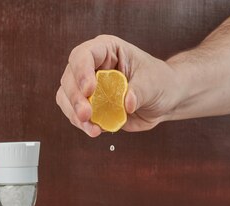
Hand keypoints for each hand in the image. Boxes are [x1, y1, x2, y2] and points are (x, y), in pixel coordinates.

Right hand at [56, 35, 180, 136]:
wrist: (163, 100)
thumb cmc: (159, 82)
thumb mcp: (153, 82)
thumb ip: (139, 91)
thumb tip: (127, 103)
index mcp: (107, 50)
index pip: (84, 55)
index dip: (81, 71)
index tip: (89, 90)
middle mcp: (92, 66)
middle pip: (69, 78)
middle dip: (75, 98)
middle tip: (86, 114)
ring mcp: (87, 87)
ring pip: (65, 97)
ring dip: (74, 114)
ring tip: (92, 128)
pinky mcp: (88, 105)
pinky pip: (73, 114)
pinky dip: (81, 124)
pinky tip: (95, 130)